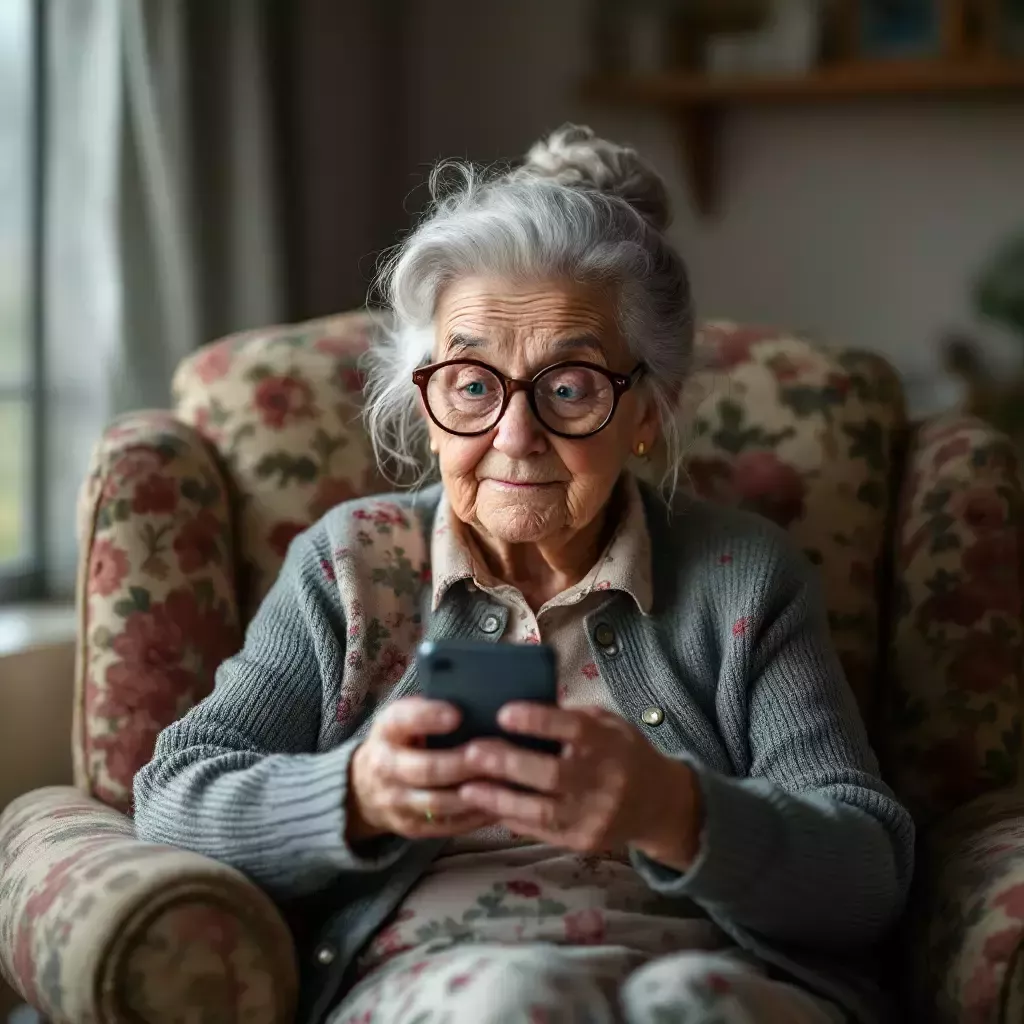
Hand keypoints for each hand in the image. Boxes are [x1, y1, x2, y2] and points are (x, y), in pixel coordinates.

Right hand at [347, 697, 496, 841]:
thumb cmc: (402, 740)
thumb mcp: (405, 717)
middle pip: (425, 769)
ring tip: (505, 782)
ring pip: (438, 802)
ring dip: (474, 794)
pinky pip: (446, 826)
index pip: (403, 721)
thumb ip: (431, 708)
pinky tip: (500, 805)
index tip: (457, 714)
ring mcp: (396, 801)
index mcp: (387, 730)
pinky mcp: (410, 827)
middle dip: (461, 763)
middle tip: (495, 755)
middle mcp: (385, 767)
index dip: (429, 717)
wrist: (365, 786)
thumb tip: (479, 697)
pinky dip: (475, 817)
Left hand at [457, 704, 701, 869]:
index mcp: (608, 742)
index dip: (537, 720)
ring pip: (541, 810)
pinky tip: (487, 806)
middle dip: (508, 762)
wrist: (660, 804)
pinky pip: (541, 831)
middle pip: (551, 773)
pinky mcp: (583, 841)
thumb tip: (521, 711)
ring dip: (500, 798)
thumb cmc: (623, 753)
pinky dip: (511, 818)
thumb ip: (572, 719)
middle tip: (472, 751)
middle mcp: (603, 780)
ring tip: (467, 786)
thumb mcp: (608, 724)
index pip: (572, 729)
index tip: (503, 712)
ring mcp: (594, 815)